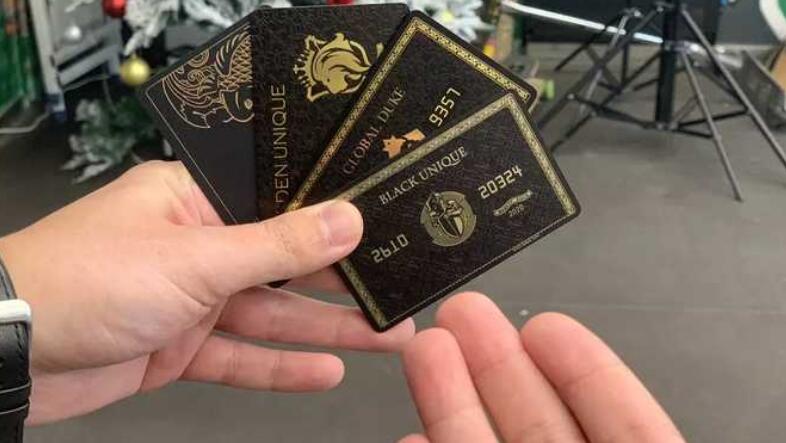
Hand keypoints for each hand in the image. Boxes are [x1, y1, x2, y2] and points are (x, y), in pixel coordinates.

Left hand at [0, 161, 413, 424]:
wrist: (8, 351)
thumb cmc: (84, 279)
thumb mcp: (196, 259)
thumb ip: (276, 245)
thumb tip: (345, 219)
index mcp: (195, 200)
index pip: (280, 202)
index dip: (334, 218)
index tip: (385, 228)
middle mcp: (196, 244)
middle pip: (283, 262)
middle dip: (340, 282)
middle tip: (396, 292)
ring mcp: (189, 298)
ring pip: (269, 313)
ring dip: (323, 329)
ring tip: (384, 336)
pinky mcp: (178, 347)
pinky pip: (239, 356)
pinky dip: (278, 367)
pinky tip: (325, 373)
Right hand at [400, 292, 683, 442]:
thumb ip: (633, 433)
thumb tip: (600, 390)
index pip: (623, 422)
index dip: (585, 370)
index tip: (545, 326)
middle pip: (540, 424)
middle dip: (500, 362)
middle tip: (466, 312)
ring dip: (452, 398)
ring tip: (427, 348)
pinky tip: (413, 431)